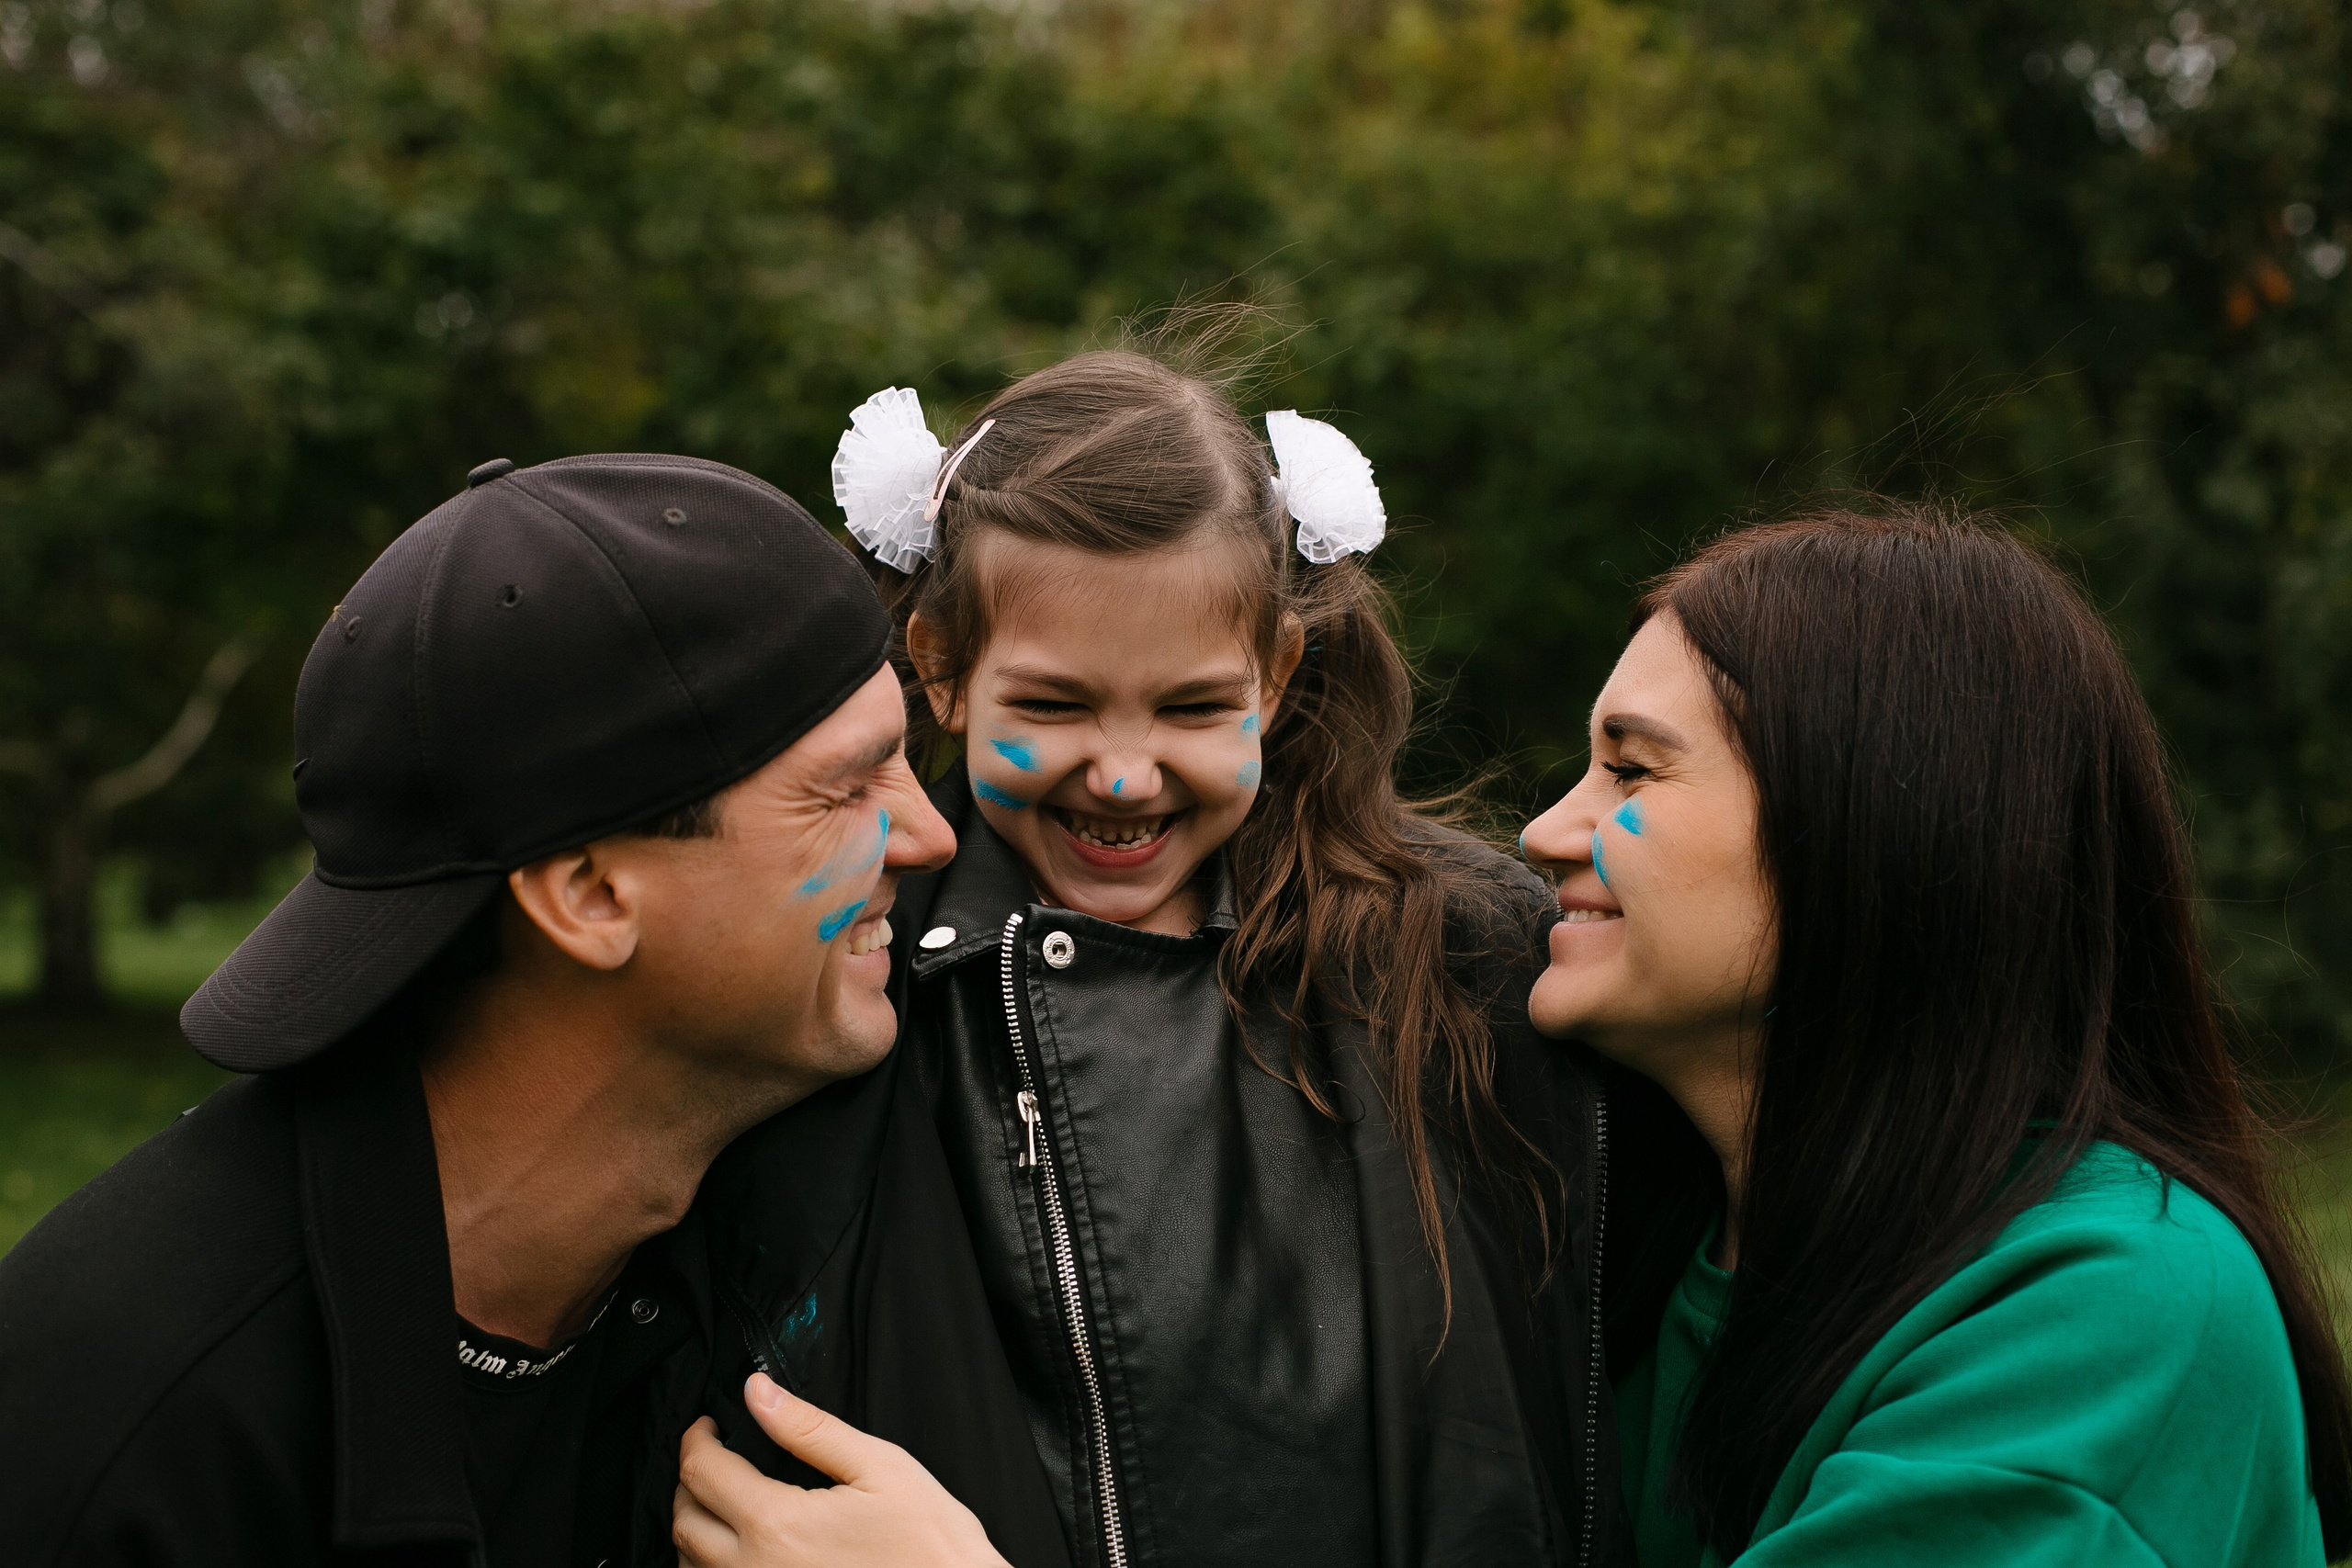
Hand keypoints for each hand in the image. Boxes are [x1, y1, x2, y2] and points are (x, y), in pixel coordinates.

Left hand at [674, 1372, 1011, 1567]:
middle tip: (711, 1457)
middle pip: (684, 1521)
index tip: (707, 1426)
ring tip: (720, 1502)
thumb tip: (759, 1393)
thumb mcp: (879, 1468)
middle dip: (689, 1480)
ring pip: (691, 1565)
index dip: (697, 1438)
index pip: (703, 1471)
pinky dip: (711, 1567)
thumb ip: (809, 1429)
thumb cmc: (930, 1547)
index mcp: (777, 1525)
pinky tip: (737, 1551)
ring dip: (695, 1528)